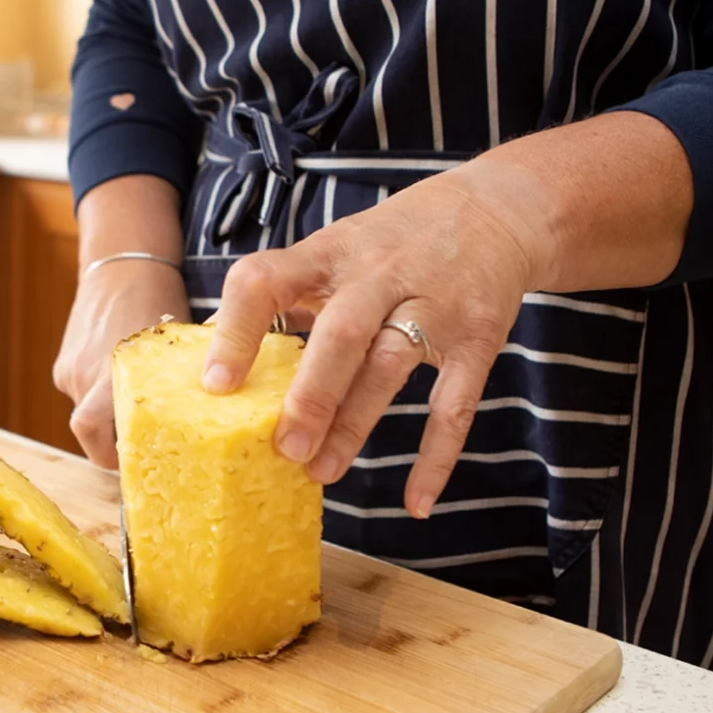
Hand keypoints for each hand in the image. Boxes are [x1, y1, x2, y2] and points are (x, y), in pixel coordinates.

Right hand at [54, 262, 191, 469]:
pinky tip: (120, 378)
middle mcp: (82, 374)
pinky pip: (82, 393)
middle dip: (117, 438)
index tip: (132, 465)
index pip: (91, 430)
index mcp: (110, 370)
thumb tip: (191, 425)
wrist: (122, 265)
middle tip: (148, 439)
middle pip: (94, 430)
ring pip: (89, 412)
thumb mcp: (169, 348)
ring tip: (138, 399)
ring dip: (110, 413)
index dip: (108, 457)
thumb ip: (169, 386)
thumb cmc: (158, 301)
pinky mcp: (63, 364)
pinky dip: (100, 393)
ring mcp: (69, 369)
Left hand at [201, 161, 551, 517]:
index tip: (216, 384)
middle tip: (282, 447)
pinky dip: (436, 457)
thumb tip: (218, 363)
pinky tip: (415, 502)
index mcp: (326, 253)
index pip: (267, 280)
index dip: (237, 331)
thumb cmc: (390, 244)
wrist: (496, 210)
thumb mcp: (333, 251)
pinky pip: (456, 405)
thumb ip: (286, 299)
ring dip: (355, 424)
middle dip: (311, 394)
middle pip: (342, 332)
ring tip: (322, 471)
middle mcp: (379, 274)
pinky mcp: (479, 337)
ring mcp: (434, 304)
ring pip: (391, 367)